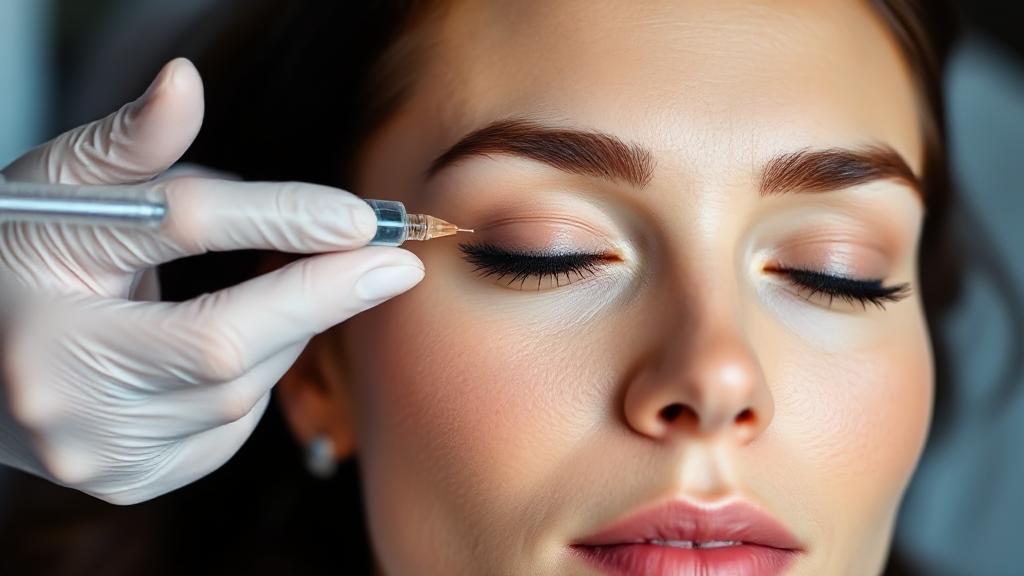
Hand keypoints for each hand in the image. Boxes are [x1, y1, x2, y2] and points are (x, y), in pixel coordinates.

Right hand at [0, 58, 423, 503]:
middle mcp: (60, 389)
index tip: (360, 217)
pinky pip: (232, 429)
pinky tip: (250, 342)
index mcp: (39, 289)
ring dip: (290, 332)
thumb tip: (185, 80)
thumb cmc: (25, 259)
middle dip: (321, 296)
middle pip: (223, 343)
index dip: (280, 217)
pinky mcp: (133, 482)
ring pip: (240, 391)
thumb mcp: (63, 188)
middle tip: (391, 262)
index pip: (180, 232)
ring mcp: (96, 451)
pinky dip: (257, 377)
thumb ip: (129, 141)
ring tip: (300, 288)